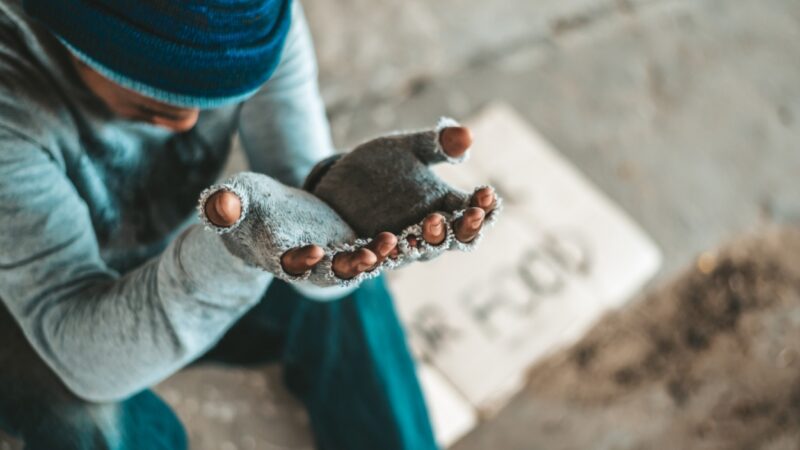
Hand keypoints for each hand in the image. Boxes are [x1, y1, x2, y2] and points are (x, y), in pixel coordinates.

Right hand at [203, 188, 400, 279]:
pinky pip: (373, 249)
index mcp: (278, 255)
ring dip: (377, 256)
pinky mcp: (352, 244)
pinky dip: (389, 245)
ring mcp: (334, 256)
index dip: (301, 259)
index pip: (289, 262)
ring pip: (358, 262)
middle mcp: (310, 264)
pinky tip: (410, 232)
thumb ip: (225, 205)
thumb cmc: (245, 204)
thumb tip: (218, 203)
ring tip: (395, 242)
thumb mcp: (235, 198)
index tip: (313, 250)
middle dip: (350, 265)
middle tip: (369, 257)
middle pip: (331, 270)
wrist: (267, 214)